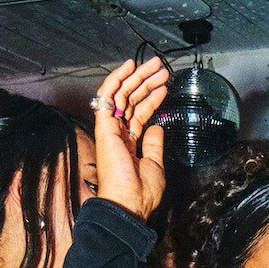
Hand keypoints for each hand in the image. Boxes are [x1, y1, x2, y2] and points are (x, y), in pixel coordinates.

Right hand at [90, 57, 170, 220]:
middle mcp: (117, 134)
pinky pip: (107, 95)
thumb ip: (154, 143)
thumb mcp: (155, 163)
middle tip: (160, 68)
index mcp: (127, 143)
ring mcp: (109, 129)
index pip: (138, 113)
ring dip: (137, 77)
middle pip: (131, 100)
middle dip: (146, 82)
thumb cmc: (140, 191)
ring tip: (154, 65)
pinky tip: (129, 66)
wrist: (128, 202)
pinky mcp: (104, 125)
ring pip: (121, 93)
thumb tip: (156, 126)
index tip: (164, 86)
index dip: (152, 98)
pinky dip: (117, 78)